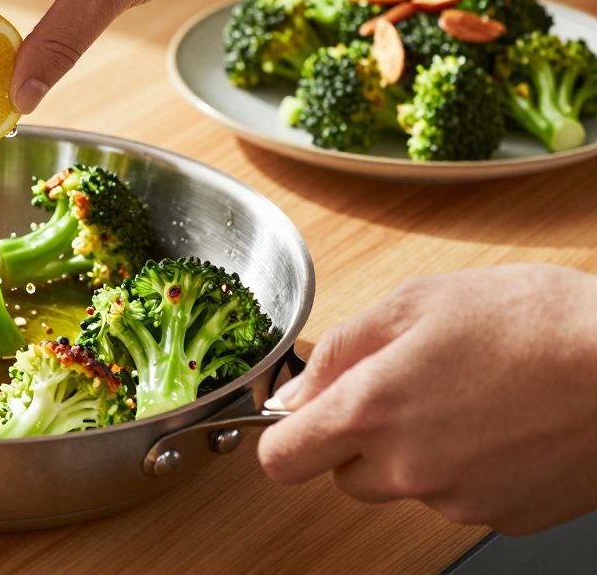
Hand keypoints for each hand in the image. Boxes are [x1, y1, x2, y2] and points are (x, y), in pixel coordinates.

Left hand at [258, 264, 596, 534]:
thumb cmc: (537, 323)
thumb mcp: (419, 302)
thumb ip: (343, 349)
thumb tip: (299, 390)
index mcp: (371, 412)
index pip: (282, 459)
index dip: (286, 436)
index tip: (305, 415)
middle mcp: (407, 470)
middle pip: (344, 474)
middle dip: (361, 437)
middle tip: (410, 386)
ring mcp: (458, 501)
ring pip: (406, 484)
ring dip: (419, 450)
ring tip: (471, 394)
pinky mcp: (504, 516)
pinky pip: (461, 496)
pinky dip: (471, 467)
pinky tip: (505, 422)